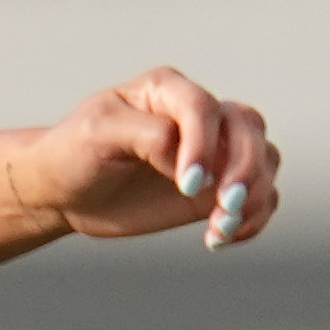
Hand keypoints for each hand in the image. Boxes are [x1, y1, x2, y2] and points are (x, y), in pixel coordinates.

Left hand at [3, 70, 283, 251]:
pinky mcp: (217, 187)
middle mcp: (200, 115)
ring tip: (220, 227)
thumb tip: (188, 155)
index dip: (204, 145)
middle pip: (249, 127)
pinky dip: (253, 218)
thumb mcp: (97, 135)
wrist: (64, 192)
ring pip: (265, 159)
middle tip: (225, 206)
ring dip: (255, 195)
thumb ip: (146, 135)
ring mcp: (214, 150)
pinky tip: (220, 239)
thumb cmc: (75, 153)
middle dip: (246, 168)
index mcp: (168, 90)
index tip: (186, 184)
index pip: (204, 108)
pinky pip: (261, 196)